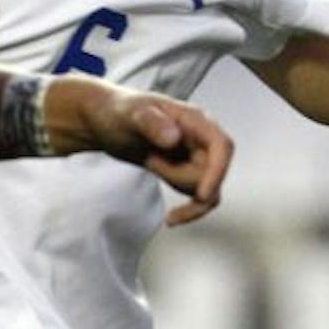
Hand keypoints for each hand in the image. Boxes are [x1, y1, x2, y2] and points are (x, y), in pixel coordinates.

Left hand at [63, 80, 234, 223]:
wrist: (106, 121)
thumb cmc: (119, 111)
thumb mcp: (131, 115)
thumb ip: (152, 123)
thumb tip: (174, 138)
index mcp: (195, 120)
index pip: (221, 146)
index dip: (217, 172)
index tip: (202, 195)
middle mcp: (201, 138)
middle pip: (213, 172)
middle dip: (181, 178)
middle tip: (151, 162)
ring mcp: (196, 156)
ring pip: (206, 187)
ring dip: (177, 186)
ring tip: (150, 162)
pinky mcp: (187, 172)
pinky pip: (199, 196)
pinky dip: (187, 208)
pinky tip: (170, 216)